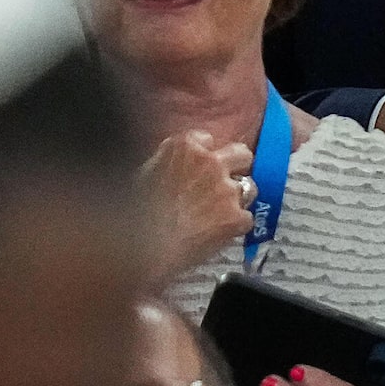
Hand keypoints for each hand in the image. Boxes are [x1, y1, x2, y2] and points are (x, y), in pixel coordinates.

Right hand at [140, 129, 258, 276]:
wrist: (144, 247)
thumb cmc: (135, 214)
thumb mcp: (145, 174)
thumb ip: (169, 164)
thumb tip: (176, 169)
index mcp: (184, 146)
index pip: (206, 138)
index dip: (204, 154)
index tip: (199, 166)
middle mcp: (210, 162)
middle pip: (241, 153)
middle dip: (237, 165)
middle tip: (226, 182)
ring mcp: (226, 189)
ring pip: (249, 187)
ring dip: (239, 198)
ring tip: (220, 215)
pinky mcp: (236, 217)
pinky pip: (247, 219)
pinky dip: (236, 227)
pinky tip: (219, 235)